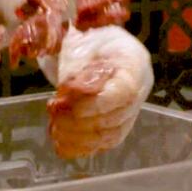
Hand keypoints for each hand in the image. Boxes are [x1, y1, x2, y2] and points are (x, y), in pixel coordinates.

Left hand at [39, 26, 152, 159]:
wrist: (95, 49)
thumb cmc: (90, 43)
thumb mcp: (84, 44)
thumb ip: (80, 69)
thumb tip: (71, 90)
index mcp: (135, 64)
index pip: (125, 92)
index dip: (97, 104)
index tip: (68, 102)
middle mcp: (138, 92)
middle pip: (115, 118)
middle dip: (79, 120)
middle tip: (53, 110)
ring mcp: (129, 113)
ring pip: (109, 136)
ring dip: (77, 136)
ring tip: (54, 126)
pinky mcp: (116, 127)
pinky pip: (101, 145)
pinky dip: (78, 147)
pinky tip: (59, 141)